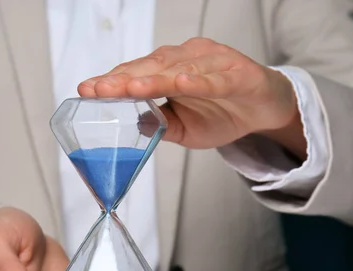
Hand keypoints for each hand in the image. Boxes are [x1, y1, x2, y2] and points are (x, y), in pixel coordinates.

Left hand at [78, 38, 305, 159]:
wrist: (265, 108)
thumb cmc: (223, 112)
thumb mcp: (186, 129)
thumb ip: (162, 125)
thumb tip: (135, 124)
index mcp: (171, 71)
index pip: (136, 75)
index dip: (112, 82)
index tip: (86, 90)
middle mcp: (188, 60)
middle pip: (151, 68)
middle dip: (122, 79)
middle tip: (97, 89)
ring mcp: (214, 63)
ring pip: (179, 70)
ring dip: (153, 79)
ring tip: (129, 88)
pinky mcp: (239, 73)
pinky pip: (216, 78)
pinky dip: (199, 81)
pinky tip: (180, 84)